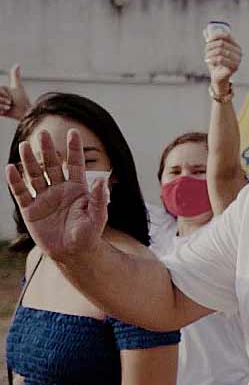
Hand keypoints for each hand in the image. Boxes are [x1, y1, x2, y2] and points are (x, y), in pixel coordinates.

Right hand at [0, 65, 30, 120]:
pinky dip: (1, 110)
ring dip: (2, 105)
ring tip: (8, 107)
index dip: (3, 94)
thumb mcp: (17, 86)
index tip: (10, 97)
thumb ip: (14, 76)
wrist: (25, 112)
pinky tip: (5, 111)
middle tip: (10, 103)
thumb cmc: (22, 99)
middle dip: (3, 100)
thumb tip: (17, 64)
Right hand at [5, 129, 108, 263]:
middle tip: (43, 133)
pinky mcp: (30, 210)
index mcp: (77, 188)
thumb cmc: (89, 233)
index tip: (73, 131)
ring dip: (30, 161)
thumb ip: (100, 198)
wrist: (74, 253)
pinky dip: (16, 181)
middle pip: (52, 165)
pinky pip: (21, 192)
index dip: (74, 148)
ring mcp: (44, 198)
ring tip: (26, 145)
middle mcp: (59, 189)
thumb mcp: (98, 215)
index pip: (75, 163)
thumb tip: (101, 180)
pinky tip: (11, 168)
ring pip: (35, 175)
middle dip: (48, 149)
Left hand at [205, 33, 241, 91]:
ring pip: (220, 51)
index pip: (227, 35)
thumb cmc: (217, 62)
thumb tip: (205, 30)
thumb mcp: (214, 50)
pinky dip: (212, 59)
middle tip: (205, 51)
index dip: (216, 36)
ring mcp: (238, 60)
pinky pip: (220, 59)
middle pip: (221, 43)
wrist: (219, 77)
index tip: (207, 41)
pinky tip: (208, 61)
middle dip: (211, 46)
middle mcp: (239, 52)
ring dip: (210, 53)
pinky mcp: (234, 67)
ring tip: (207, 57)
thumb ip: (212, 40)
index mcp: (236, 46)